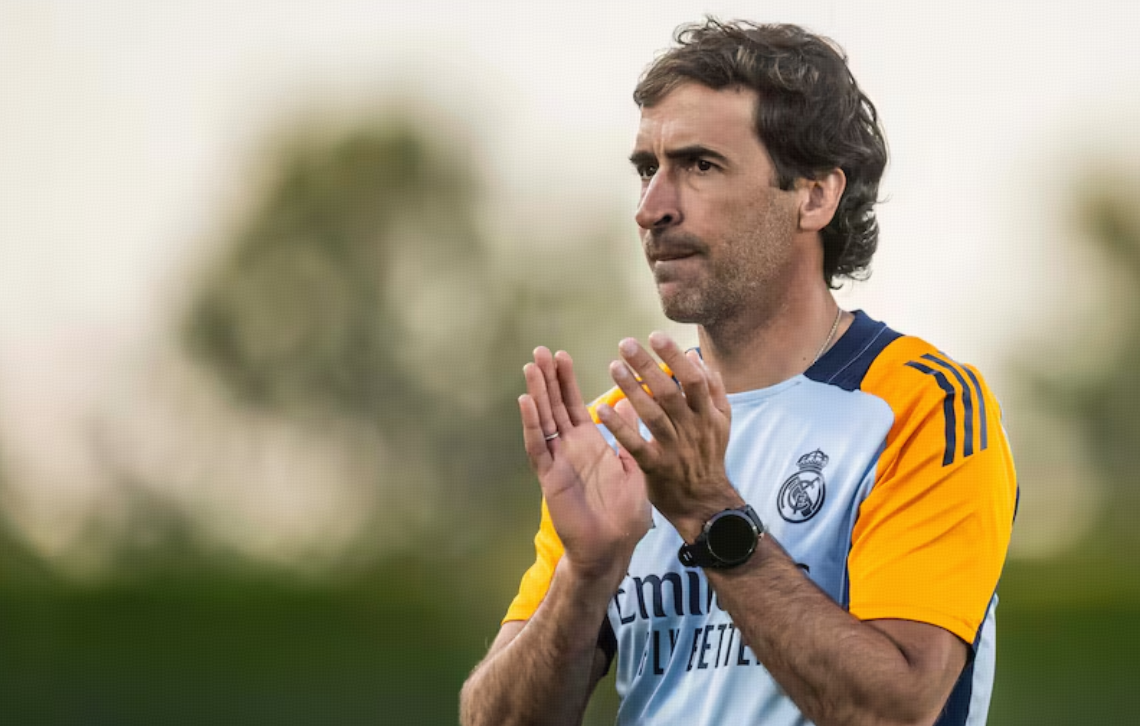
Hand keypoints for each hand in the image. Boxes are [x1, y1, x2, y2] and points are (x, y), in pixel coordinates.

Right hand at [520, 347, 650, 587]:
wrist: (612, 549)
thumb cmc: (623, 515)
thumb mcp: (633, 467)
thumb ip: (629, 436)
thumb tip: (634, 405)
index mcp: (590, 444)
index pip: (575, 405)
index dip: (566, 382)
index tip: (561, 356)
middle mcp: (570, 449)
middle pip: (555, 406)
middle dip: (548, 379)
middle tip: (540, 350)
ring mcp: (558, 461)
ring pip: (544, 420)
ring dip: (537, 393)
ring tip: (531, 366)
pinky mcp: (550, 477)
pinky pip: (538, 446)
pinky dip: (532, 423)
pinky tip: (526, 401)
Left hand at [595, 333, 741, 541]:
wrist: (705, 503)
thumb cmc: (708, 457)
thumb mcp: (721, 422)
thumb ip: (713, 390)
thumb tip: (697, 358)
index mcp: (708, 415)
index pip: (694, 379)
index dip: (675, 357)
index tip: (656, 336)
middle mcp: (693, 429)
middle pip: (670, 392)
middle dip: (648, 366)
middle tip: (626, 344)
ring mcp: (674, 449)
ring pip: (653, 415)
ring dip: (632, 390)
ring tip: (614, 367)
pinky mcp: (656, 468)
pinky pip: (636, 445)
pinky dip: (620, 427)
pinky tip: (602, 410)